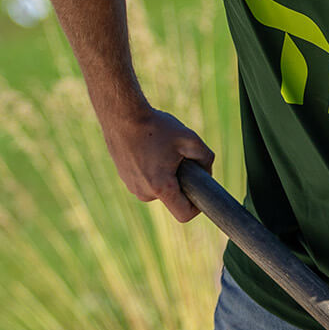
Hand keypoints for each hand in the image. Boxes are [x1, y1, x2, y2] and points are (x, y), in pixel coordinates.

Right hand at [103, 105, 214, 222]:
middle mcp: (144, 193)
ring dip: (167, 174)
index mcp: (161, 187)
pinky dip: (153, 169)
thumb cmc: (156, 127)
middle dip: (181, 182)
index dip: (197, 207)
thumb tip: (207, 172)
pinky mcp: (125, 178)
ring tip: (163, 150)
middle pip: (172, 198)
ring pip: (159, 188)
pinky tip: (151, 149)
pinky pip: (146, 180)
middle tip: (181, 157)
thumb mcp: (190, 138)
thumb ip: (206, 158)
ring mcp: (131, 186)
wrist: (122, 114)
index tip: (201, 191)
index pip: (183, 214)